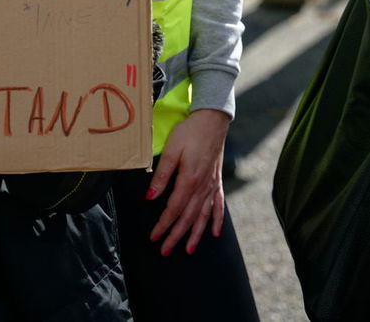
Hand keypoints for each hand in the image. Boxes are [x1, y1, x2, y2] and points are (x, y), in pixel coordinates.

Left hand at [147, 109, 229, 255]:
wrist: (212, 119)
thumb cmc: (190, 132)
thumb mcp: (171, 150)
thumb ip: (161, 175)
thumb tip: (150, 197)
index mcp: (189, 180)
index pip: (174, 209)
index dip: (163, 225)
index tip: (154, 237)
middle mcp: (202, 186)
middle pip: (188, 217)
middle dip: (176, 235)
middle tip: (165, 251)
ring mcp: (211, 185)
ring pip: (203, 216)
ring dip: (195, 234)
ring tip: (188, 249)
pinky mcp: (217, 180)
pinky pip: (218, 205)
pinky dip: (217, 220)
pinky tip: (215, 233)